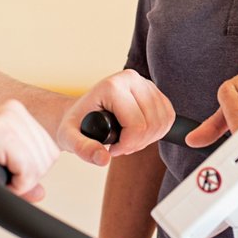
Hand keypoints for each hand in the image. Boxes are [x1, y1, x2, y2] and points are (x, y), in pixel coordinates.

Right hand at [0, 99, 58, 201]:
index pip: (49, 149)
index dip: (30, 171)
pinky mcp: (1, 133)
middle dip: (27, 177)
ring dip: (19, 182)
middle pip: (49, 157)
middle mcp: (14, 110)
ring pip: (40, 165)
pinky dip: (14, 185)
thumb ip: (21, 175)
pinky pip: (28, 171)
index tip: (3, 170)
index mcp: (15, 112)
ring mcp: (7, 119)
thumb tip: (42, 192)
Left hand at [58, 70, 174, 166]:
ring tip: (127, 139)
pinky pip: (168, 117)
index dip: (127, 145)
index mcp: (112, 85)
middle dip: (137, 143)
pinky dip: (157, 132)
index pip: (137, 125)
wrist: (80, 112)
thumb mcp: (69, 138)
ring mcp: (146, 83)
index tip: (112, 148)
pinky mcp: (155, 91)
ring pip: (163, 122)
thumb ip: (83, 149)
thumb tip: (103, 158)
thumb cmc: (76, 124)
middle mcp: (132, 78)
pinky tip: (139, 133)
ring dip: (148, 139)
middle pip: (152, 124)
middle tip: (119, 145)